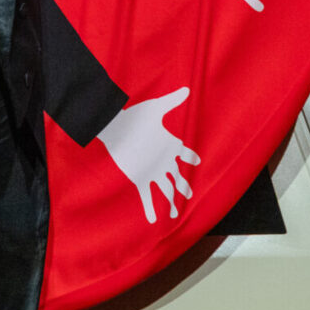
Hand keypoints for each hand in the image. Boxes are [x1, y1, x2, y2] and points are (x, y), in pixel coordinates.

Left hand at [97, 87, 200, 222]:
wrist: (113, 128)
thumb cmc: (132, 116)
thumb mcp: (154, 109)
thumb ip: (171, 101)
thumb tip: (187, 89)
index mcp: (168, 144)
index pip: (185, 153)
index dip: (191, 158)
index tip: (197, 162)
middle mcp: (161, 160)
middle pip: (178, 177)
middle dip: (184, 187)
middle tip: (189, 196)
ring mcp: (151, 170)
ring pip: (166, 189)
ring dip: (171, 202)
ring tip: (175, 214)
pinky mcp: (139, 178)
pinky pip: (147, 195)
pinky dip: (150, 208)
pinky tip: (153, 220)